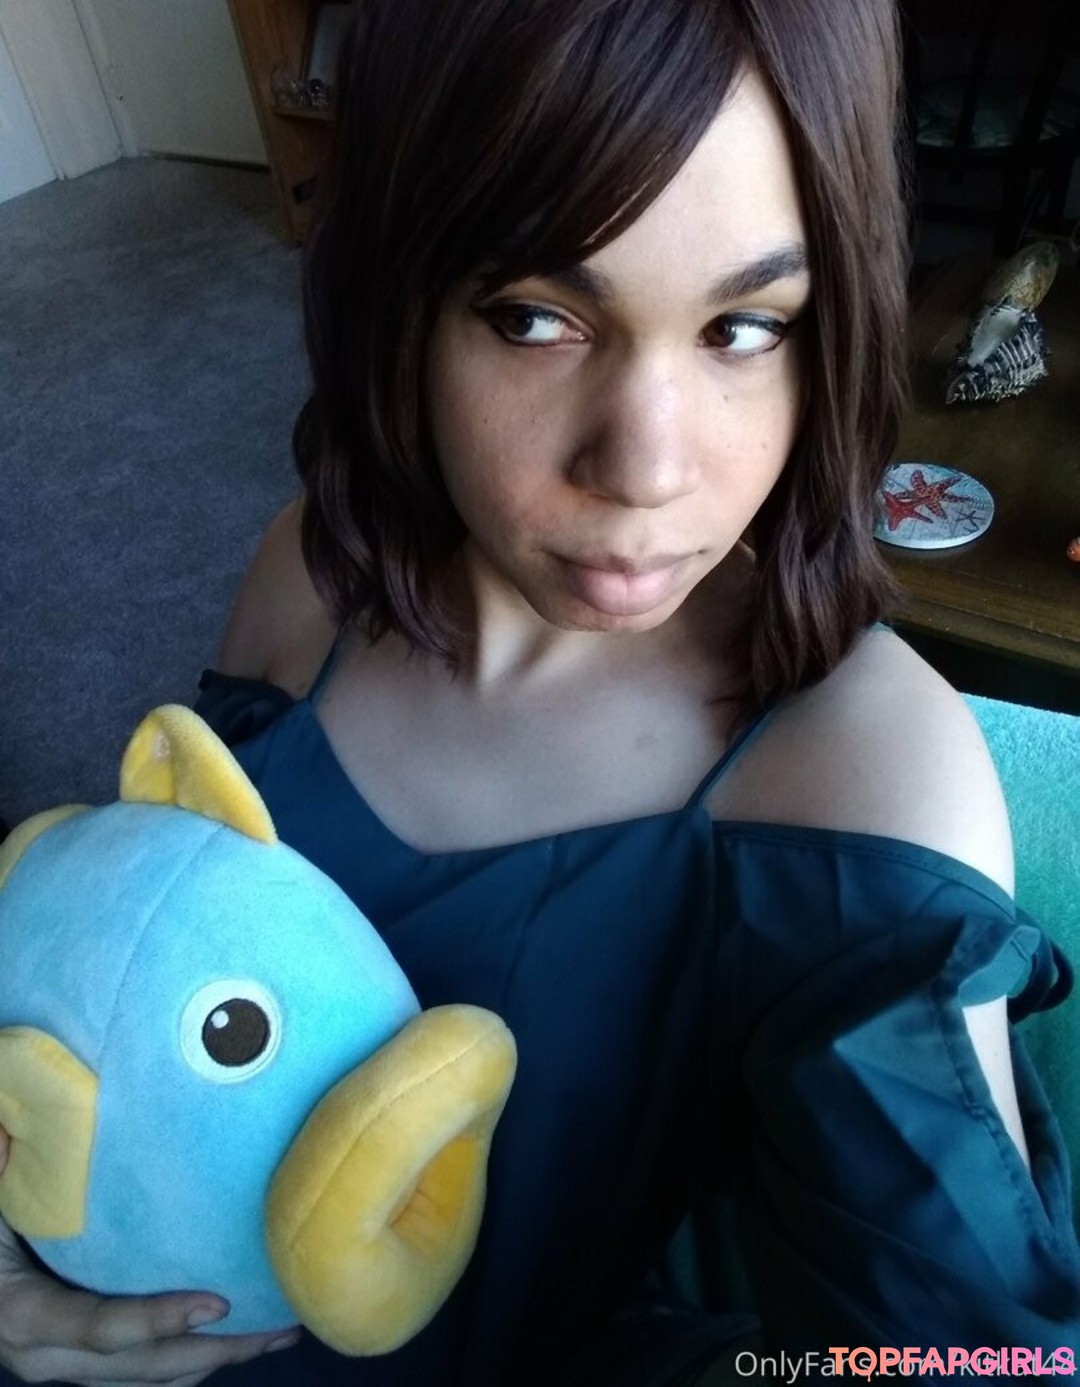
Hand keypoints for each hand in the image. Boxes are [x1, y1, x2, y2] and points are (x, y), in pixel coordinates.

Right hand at [0, 1148, 297, 1386]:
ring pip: (151, 1378)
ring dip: (217, 1358)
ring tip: (278, 1331)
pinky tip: (239, 1331)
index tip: (220, 1303)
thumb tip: (34, 1118)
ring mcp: (66, 1363)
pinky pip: (145, 1370)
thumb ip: (15, 1168)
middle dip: (217, 1351)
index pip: (98, 1326)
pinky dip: (194, 1356)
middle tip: (281, 1326)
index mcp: (22, 1313)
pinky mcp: (83, 1359)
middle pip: (142, 1366)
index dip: (156, 1319)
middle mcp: (46, 1354)